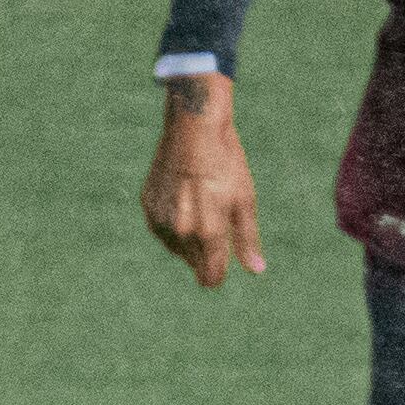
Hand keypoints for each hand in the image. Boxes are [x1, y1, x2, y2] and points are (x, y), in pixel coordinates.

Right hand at [142, 75, 267, 288]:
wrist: (193, 129)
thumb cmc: (226, 164)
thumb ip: (247, 240)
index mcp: (209, 232)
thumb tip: (256, 271)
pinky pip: (162, 230)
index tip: (220, 270)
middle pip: (194, 263)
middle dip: (206, 253)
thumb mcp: (244, 200)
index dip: (217, 275)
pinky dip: (172, 225)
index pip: (211, 275)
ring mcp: (161, 219)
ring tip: (200, 206)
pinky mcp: (148, 206)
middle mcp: (182, 231)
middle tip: (215, 219)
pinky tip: (184, 202)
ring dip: (188, 240)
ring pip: (176, 248)